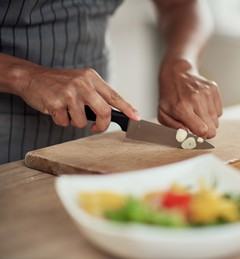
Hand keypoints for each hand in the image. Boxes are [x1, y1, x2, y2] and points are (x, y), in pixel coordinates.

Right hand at [17, 65, 139, 131]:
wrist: (30, 77)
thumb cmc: (58, 83)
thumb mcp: (80, 81)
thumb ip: (96, 94)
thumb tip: (112, 113)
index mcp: (91, 78)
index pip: (114, 96)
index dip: (127, 108)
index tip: (137, 117)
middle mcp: (83, 83)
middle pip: (104, 112)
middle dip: (102, 125)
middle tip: (96, 128)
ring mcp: (69, 93)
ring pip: (83, 122)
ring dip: (75, 122)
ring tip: (66, 110)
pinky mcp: (56, 103)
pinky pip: (66, 123)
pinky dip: (61, 121)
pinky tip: (55, 109)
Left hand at [157, 59, 221, 138]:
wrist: (177, 74)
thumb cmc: (170, 97)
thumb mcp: (163, 114)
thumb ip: (173, 127)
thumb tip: (186, 136)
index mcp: (182, 107)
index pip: (202, 130)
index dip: (200, 137)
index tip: (196, 136)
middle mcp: (196, 99)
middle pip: (212, 128)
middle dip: (206, 132)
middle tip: (197, 127)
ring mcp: (206, 93)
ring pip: (216, 121)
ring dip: (208, 122)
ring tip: (198, 114)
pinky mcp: (214, 89)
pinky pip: (219, 111)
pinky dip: (212, 112)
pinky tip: (203, 106)